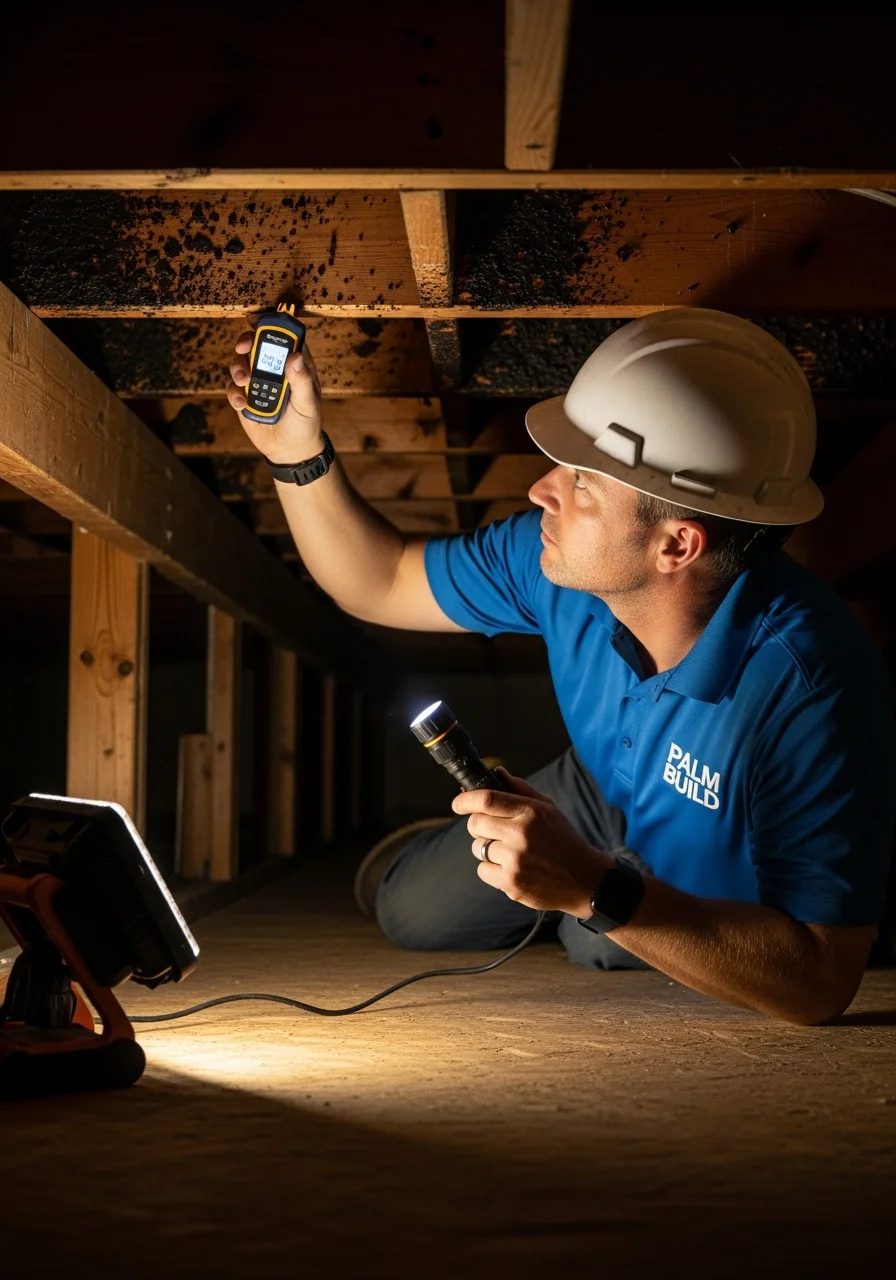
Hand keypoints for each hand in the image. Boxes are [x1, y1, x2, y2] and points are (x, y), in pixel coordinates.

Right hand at [226, 324, 325, 464]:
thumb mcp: (308, 403)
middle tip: (242, 348)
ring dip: (238, 368)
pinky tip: (243, 404)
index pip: (283, 338)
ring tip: (244, 381)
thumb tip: (295, 356)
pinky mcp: (244, 396)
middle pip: (255, 345)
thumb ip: (302, 381)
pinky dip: (235, 393)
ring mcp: (257, 381)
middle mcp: (273, 369)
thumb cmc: (305, 423)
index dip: (271, 325)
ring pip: (240, 363)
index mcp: (294, 364)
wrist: (289, 450)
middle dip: (245, 341)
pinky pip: (233, 388)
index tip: (258, 320)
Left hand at [451, 769, 610, 915]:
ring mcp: (515, 860)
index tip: (458, 803)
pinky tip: (512, 868)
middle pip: (475, 823)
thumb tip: (496, 771)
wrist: (584, 880)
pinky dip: (491, 869)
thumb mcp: (548, 808)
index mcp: (530, 812)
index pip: (486, 799)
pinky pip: (482, 870)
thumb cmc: (563, 839)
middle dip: (477, 825)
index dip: (465, 799)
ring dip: (486, 847)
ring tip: (510, 851)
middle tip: (491, 829)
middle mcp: (521, 834)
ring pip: (477, 847)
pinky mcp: (511, 883)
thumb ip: (520, 789)